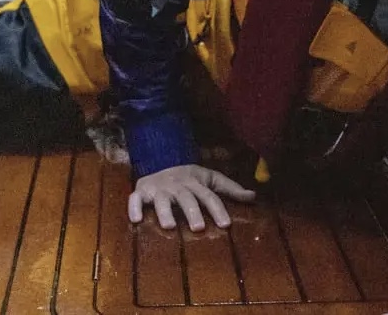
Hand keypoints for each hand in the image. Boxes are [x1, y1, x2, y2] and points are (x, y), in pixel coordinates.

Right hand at [128, 164, 255, 231]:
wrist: (160, 160)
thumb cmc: (189, 177)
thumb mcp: (210, 179)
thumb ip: (230, 189)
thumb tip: (254, 196)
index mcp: (195, 183)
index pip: (209, 197)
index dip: (218, 210)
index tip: (226, 225)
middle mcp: (178, 186)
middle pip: (186, 199)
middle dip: (192, 212)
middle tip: (199, 227)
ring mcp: (159, 189)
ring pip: (162, 200)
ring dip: (165, 212)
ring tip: (169, 226)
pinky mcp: (141, 191)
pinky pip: (135, 199)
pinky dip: (134, 208)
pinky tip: (136, 220)